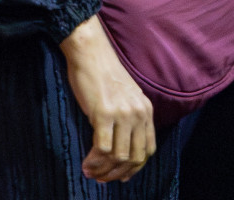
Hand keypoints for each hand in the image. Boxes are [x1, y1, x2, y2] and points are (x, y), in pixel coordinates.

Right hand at [60, 15, 154, 183]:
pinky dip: (94, 162)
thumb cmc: (104, 75)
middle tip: (101, 179)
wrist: (92, 53)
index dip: (134, 168)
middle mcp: (138, 113)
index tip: (120, 176)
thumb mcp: (126, 96)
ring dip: (104, 171)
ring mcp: (122, 114)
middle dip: (118, 174)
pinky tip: (85, 164)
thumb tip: (121, 146)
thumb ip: (129, 118)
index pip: (148, 149)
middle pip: (135, 157)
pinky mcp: (104, 113)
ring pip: (119, 157)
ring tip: (90, 172)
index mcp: (146, 110)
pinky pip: (103, 148)